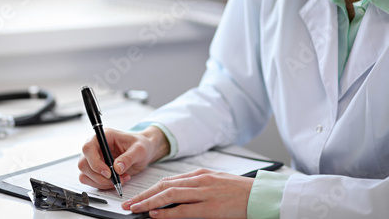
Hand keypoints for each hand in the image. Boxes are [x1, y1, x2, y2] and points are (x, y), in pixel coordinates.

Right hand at [78, 126, 169, 189]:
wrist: (144, 151)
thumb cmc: (141, 145)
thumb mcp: (139, 150)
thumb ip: (128, 157)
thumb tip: (117, 168)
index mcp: (103, 137)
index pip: (88, 148)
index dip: (94, 162)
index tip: (108, 173)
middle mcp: (95, 147)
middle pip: (83, 164)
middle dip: (99, 176)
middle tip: (115, 180)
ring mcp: (94, 159)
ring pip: (85, 174)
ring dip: (101, 182)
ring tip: (120, 179)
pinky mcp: (96, 170)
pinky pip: (91, 181)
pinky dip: (102, 185)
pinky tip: (116, 180)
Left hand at [121, 168, 253, 218]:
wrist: (260, 195)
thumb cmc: (239, 191)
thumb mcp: (215, 182)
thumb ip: (197, 185)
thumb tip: (177, 193)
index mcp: (199, 174)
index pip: (168, 180)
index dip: (150, 189)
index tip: (138, 196)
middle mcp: (199, 181)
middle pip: (164, 186)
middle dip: (144, 195)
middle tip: (128, 203)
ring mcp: (204, 193)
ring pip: (169, 195)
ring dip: (149, 202)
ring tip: (135, 208)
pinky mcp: (210, 207)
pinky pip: (184, 210)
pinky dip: (167, 212)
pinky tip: (155, 214)